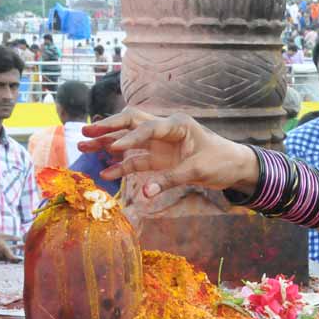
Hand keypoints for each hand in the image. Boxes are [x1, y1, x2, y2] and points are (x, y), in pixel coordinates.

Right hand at [0, 234, 21, 262]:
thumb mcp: (3, 236)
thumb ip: (13, 238)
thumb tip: (21, 239)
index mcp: (4, 250)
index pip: (13, 258)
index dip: (19, 259)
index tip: (23, 258)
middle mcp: (1, 255)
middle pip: (12, 260)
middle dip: (18, 258)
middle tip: (24, 256)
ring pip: (8, 258)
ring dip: (14, 255)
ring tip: (20, 247)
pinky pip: (4, 258)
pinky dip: (9, 255)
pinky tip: (14, 248)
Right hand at [79, 108, 258, 197]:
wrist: (235, 168)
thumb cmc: (221, 161)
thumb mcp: (197, 170)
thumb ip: (170, 180)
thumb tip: (144, 193)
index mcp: (177, 125)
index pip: (148, 127)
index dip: (129, 137)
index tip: (113, 146)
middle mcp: (165, 130)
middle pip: (131, 124)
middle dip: (109, 128)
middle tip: (86, 132)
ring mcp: (161, 144)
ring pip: (129, 141)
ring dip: (108, 145)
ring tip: (84, 147)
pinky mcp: (160, 159)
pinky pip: (137, 160)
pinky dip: (122, 166)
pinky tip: (106, 173)